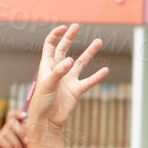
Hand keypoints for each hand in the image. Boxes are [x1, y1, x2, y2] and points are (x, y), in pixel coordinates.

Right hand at [0, 110, 29, 147]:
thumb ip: (30, 138)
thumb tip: (31, 124)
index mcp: (13, 134)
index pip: (13, 118)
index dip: (18, 114)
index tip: (25, 115)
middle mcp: (3, 134)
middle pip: (12, 123)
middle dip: (21, 131)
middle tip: (27, 143)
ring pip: (7, 132)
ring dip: (16, 143)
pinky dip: (8, 147)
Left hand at [27, 23, 108, 137]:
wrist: (47, 121)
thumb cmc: (41, 103)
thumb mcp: (47, 85)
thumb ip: (58, 72)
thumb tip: (70, 60)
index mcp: (47, 66)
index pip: (50, 45)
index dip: (56, 35)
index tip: (64, 28)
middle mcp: (58, 70)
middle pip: (64, 49)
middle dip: (70, 37)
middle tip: (77, 26)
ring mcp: (68, 79)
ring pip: (80, 62)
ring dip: (89, 52)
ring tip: (98, 41)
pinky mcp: (76, 90)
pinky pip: (89, 81)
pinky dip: (97, 76)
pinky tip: (105, 70)